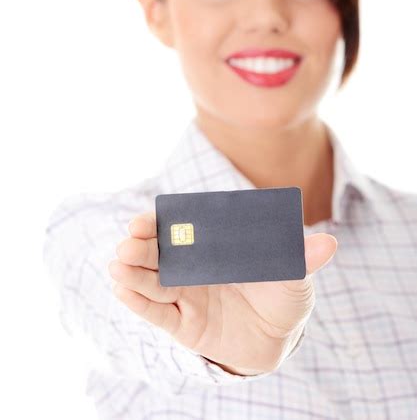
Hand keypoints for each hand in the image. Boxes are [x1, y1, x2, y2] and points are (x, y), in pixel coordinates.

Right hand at [108, 210, 336, 373]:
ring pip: (153, 280)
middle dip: (143, 244)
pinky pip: (157, 313)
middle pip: (162, 251)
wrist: (278, 338)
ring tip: (118, 265)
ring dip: (134, 271)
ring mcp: (186, 293)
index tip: (149, 218)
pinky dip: (138, 302)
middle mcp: (195, 265)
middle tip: (129, 241)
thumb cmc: (284, 294)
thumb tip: (329, 244)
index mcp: (217, 245)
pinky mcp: (182, 323)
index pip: (186, 227)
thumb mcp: (295, 276)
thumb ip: (303, 258)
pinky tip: (122, 290)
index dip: (165, 220)